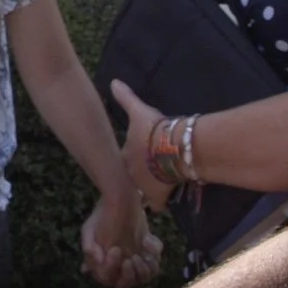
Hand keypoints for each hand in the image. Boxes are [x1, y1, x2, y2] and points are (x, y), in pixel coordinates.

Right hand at [79, 194, 162, 287]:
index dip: (111, 268)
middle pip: (124, 286)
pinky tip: (147, 239)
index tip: (115, 249)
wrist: (122, 199)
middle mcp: (119, 267)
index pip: (107, 278)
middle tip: (130, 259)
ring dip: (143, 269)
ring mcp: (135, 261)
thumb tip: (86, 269)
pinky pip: (156, 264)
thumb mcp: (89, 229)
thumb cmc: (103, 214)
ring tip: (141, 251)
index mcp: (103, 265)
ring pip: (143, 279)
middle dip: (128, 276)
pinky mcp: (148, 254)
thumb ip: (89, 248)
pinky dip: (154, 253)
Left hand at [110, 80, 175, 211]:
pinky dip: (160, 203)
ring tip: (157, 183)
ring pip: (142, 190)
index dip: (134, 157)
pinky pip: (157, 205)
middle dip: (139, 173)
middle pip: (132, 175)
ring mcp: (143, 186)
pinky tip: (163, 200)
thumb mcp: (139, 111)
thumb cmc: (155, 129)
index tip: (141, 155)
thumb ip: (126, 98)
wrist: (174, 147)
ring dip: (148, 187)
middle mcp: (129, 172)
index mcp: (125, 154)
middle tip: (149, 170)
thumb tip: (113, 82)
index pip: (125, 158)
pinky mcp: (158, 197)